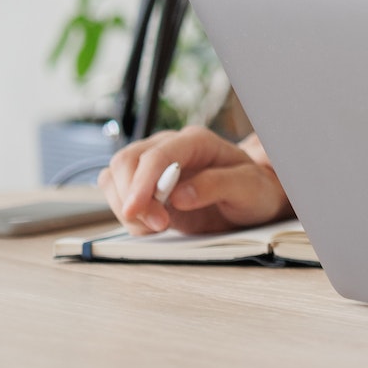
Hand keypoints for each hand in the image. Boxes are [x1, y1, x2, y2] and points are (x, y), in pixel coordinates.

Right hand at [100, 128, 290, 234]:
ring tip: (158, 226)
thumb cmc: (253, 189)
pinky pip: (117, 192)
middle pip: (126, 162)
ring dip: (125, 207)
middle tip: (157, 226)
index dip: (141, 183)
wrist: (251, 199)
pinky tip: (150, 225)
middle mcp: (170, 146)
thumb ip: (217, 186)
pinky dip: (126, 213)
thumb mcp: (248, 188)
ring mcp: (154, 164)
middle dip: (131, 197)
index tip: (135, 210)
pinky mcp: (144, 184)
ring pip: (114, 177)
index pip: (157, 155)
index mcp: (196, 141)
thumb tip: (179, 196)